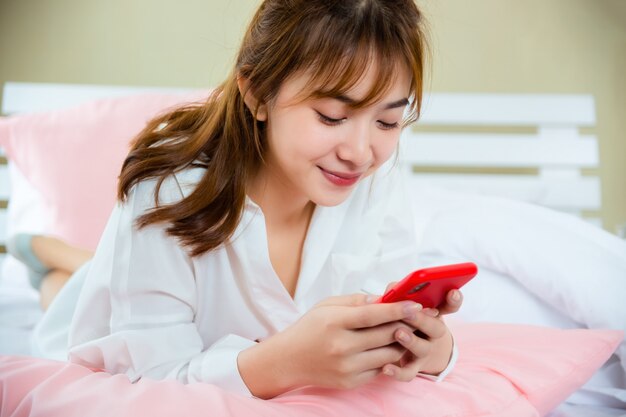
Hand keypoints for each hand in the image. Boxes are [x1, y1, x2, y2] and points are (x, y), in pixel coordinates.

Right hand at [237, 293, 420, 397]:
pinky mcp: (350, 381)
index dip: (397, 309)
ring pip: (389, 354)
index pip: (373, 315)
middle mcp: (341, 346)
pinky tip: (389, 348)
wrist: (288, 360)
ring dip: (401, 342)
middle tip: (419, 316)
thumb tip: (383, 299)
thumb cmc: (309, 328)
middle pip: (385, 334)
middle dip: (406, 324)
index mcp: (335, 322)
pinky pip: (380, 368)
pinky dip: (388, 358)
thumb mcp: (327, 306)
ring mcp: (347, 367)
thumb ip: (356, 301)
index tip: (416, 304)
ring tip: (406, 331)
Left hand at [377, 282, 459, 380]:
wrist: (422, 352)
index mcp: (435, 314)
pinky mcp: (414, 366)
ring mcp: (425, 350)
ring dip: (411, 341)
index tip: (453, 292)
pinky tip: (386, 367)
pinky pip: (408, 372)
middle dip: (422, 319)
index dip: (453, 299)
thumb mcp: (409, 305)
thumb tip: (392, 288)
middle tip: (409, 311)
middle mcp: (433, 333)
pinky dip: (398, 372)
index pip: (449, 305)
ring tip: (399, 333)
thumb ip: (402, 293)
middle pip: (435, 327)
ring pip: (422, 348)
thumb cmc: (410, 321)